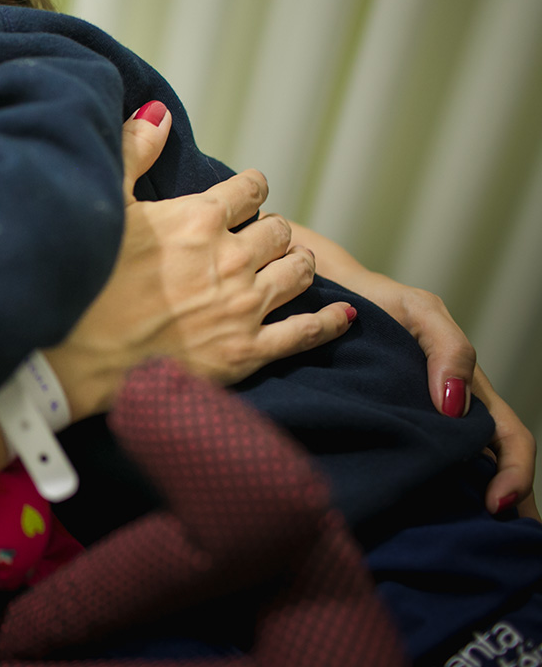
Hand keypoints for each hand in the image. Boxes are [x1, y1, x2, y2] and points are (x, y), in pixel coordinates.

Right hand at [46, 102, 354, 418]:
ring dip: (296, 264)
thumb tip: (160, 111)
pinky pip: (305, 332)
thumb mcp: (104, 205)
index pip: (250, 188)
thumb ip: (134, 151)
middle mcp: (232, 258)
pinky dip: (328, 322)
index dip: (249, 190)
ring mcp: (243, 307)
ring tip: (286, 266)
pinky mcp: (246, 351)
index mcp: (200, 218)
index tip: (243, 197)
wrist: (73, 357)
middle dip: (269, 230)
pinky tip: (342, 314)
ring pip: (298, 272)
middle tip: (254, 240)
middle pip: (278, 231)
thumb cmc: (83, 279)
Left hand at [288, 225, 537, 517]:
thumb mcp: (420, 313)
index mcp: (467, 390)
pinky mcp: (379, 427)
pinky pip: (405, 464)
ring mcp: (413, 423)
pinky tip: (408, 521)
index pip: (508, 439)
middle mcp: (446, 413)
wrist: (324, 296)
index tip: (496, 506)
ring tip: (461, 543)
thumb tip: (454, 406)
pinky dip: (418, 492)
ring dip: (461, 508)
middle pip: (488, 467)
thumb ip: (448, 349)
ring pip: (449, 472)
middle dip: (503, 505)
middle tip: (492, 541)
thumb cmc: (377, 301)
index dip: (515, 474)